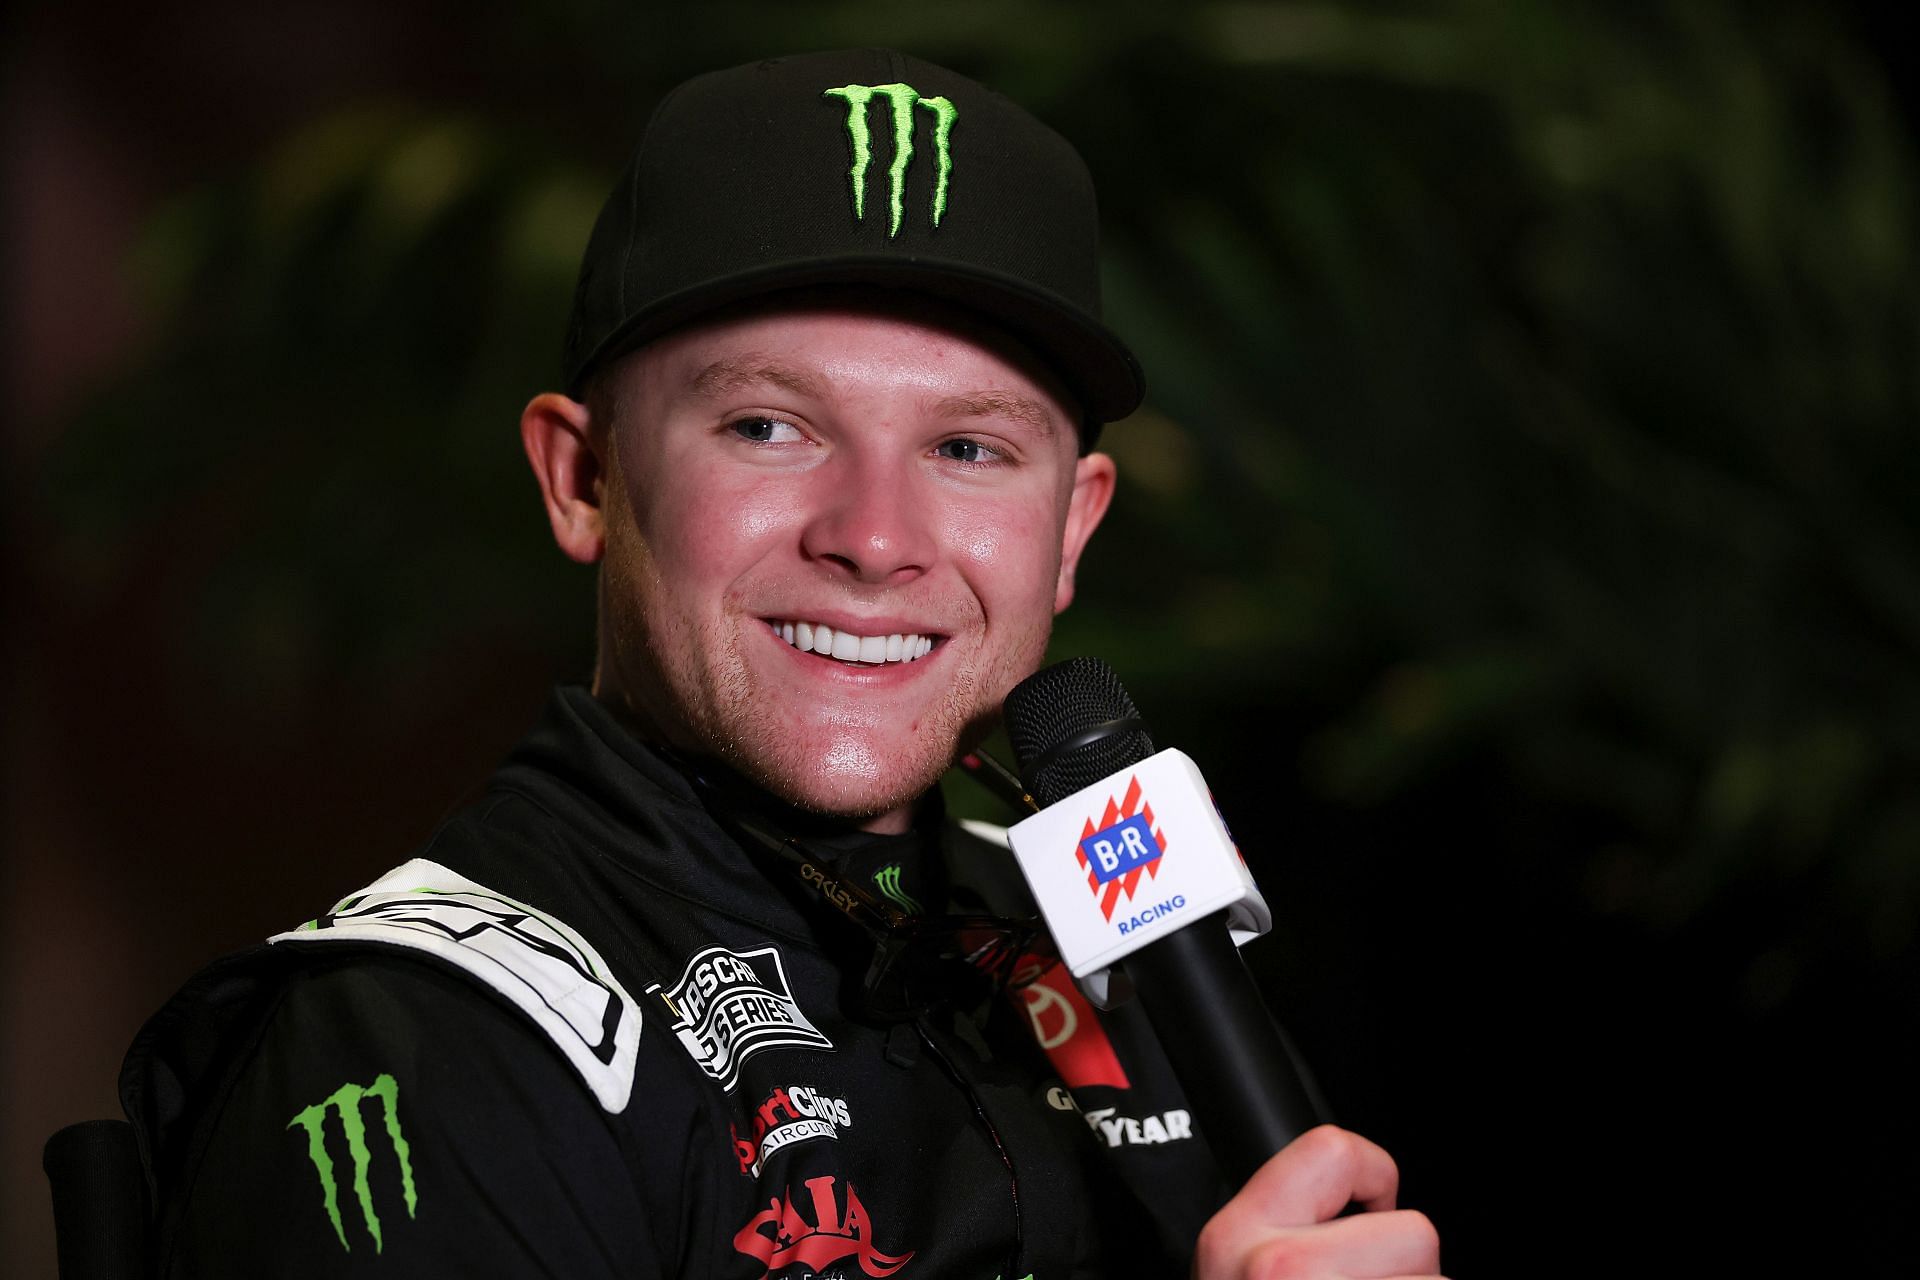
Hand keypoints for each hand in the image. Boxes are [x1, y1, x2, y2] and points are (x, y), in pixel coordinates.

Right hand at [1192, 1125, 1443, 1278]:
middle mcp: (1278, 1267)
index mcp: (1236, 1234)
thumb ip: (1282, 1227)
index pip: (1332, 1149)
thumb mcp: (1230, 1270)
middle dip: (1406, 1267)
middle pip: (1414, 1233)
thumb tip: (1353, 1210)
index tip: (1374, 1207)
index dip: (1376, 1174)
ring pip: (1435, 1279)